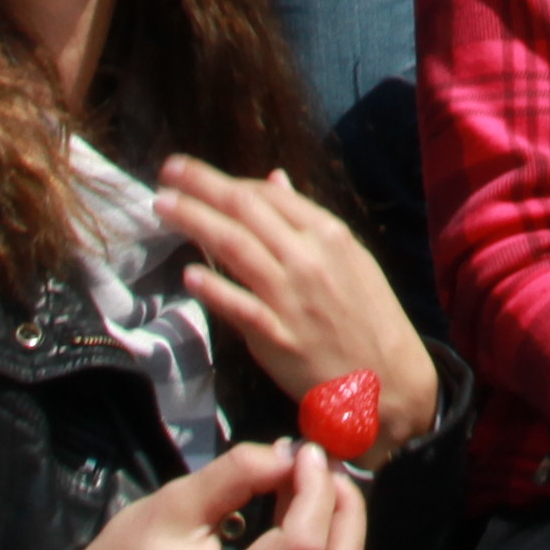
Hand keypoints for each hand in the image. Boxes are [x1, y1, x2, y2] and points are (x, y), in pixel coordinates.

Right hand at [47, 440, 361, 549]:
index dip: (315, 491)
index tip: (304, 452)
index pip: (303, 548)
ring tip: (309, 480)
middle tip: (321, 466)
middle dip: (344, 512)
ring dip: (337, 526)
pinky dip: (321, 542)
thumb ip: (236, 475)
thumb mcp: (174, 503)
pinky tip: (296, 505)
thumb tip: (290, 454)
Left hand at [156, 162, 437, 459]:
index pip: (268, 194)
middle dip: (201, 186)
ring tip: (161, 205)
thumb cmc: (367, 316)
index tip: (193, 174)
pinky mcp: (277, 336)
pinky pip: (239, 305)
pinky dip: (213, 288)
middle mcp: (308, 258)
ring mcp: (291, 296)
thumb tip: (273, 179)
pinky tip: (189, 274)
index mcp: (329, 234)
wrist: (388, 378)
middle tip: (167, 172)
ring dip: (194, 221)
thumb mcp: (349, 257)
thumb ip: (305, 220)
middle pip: (245, 210)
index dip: (226, 179)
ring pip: (235, 247)